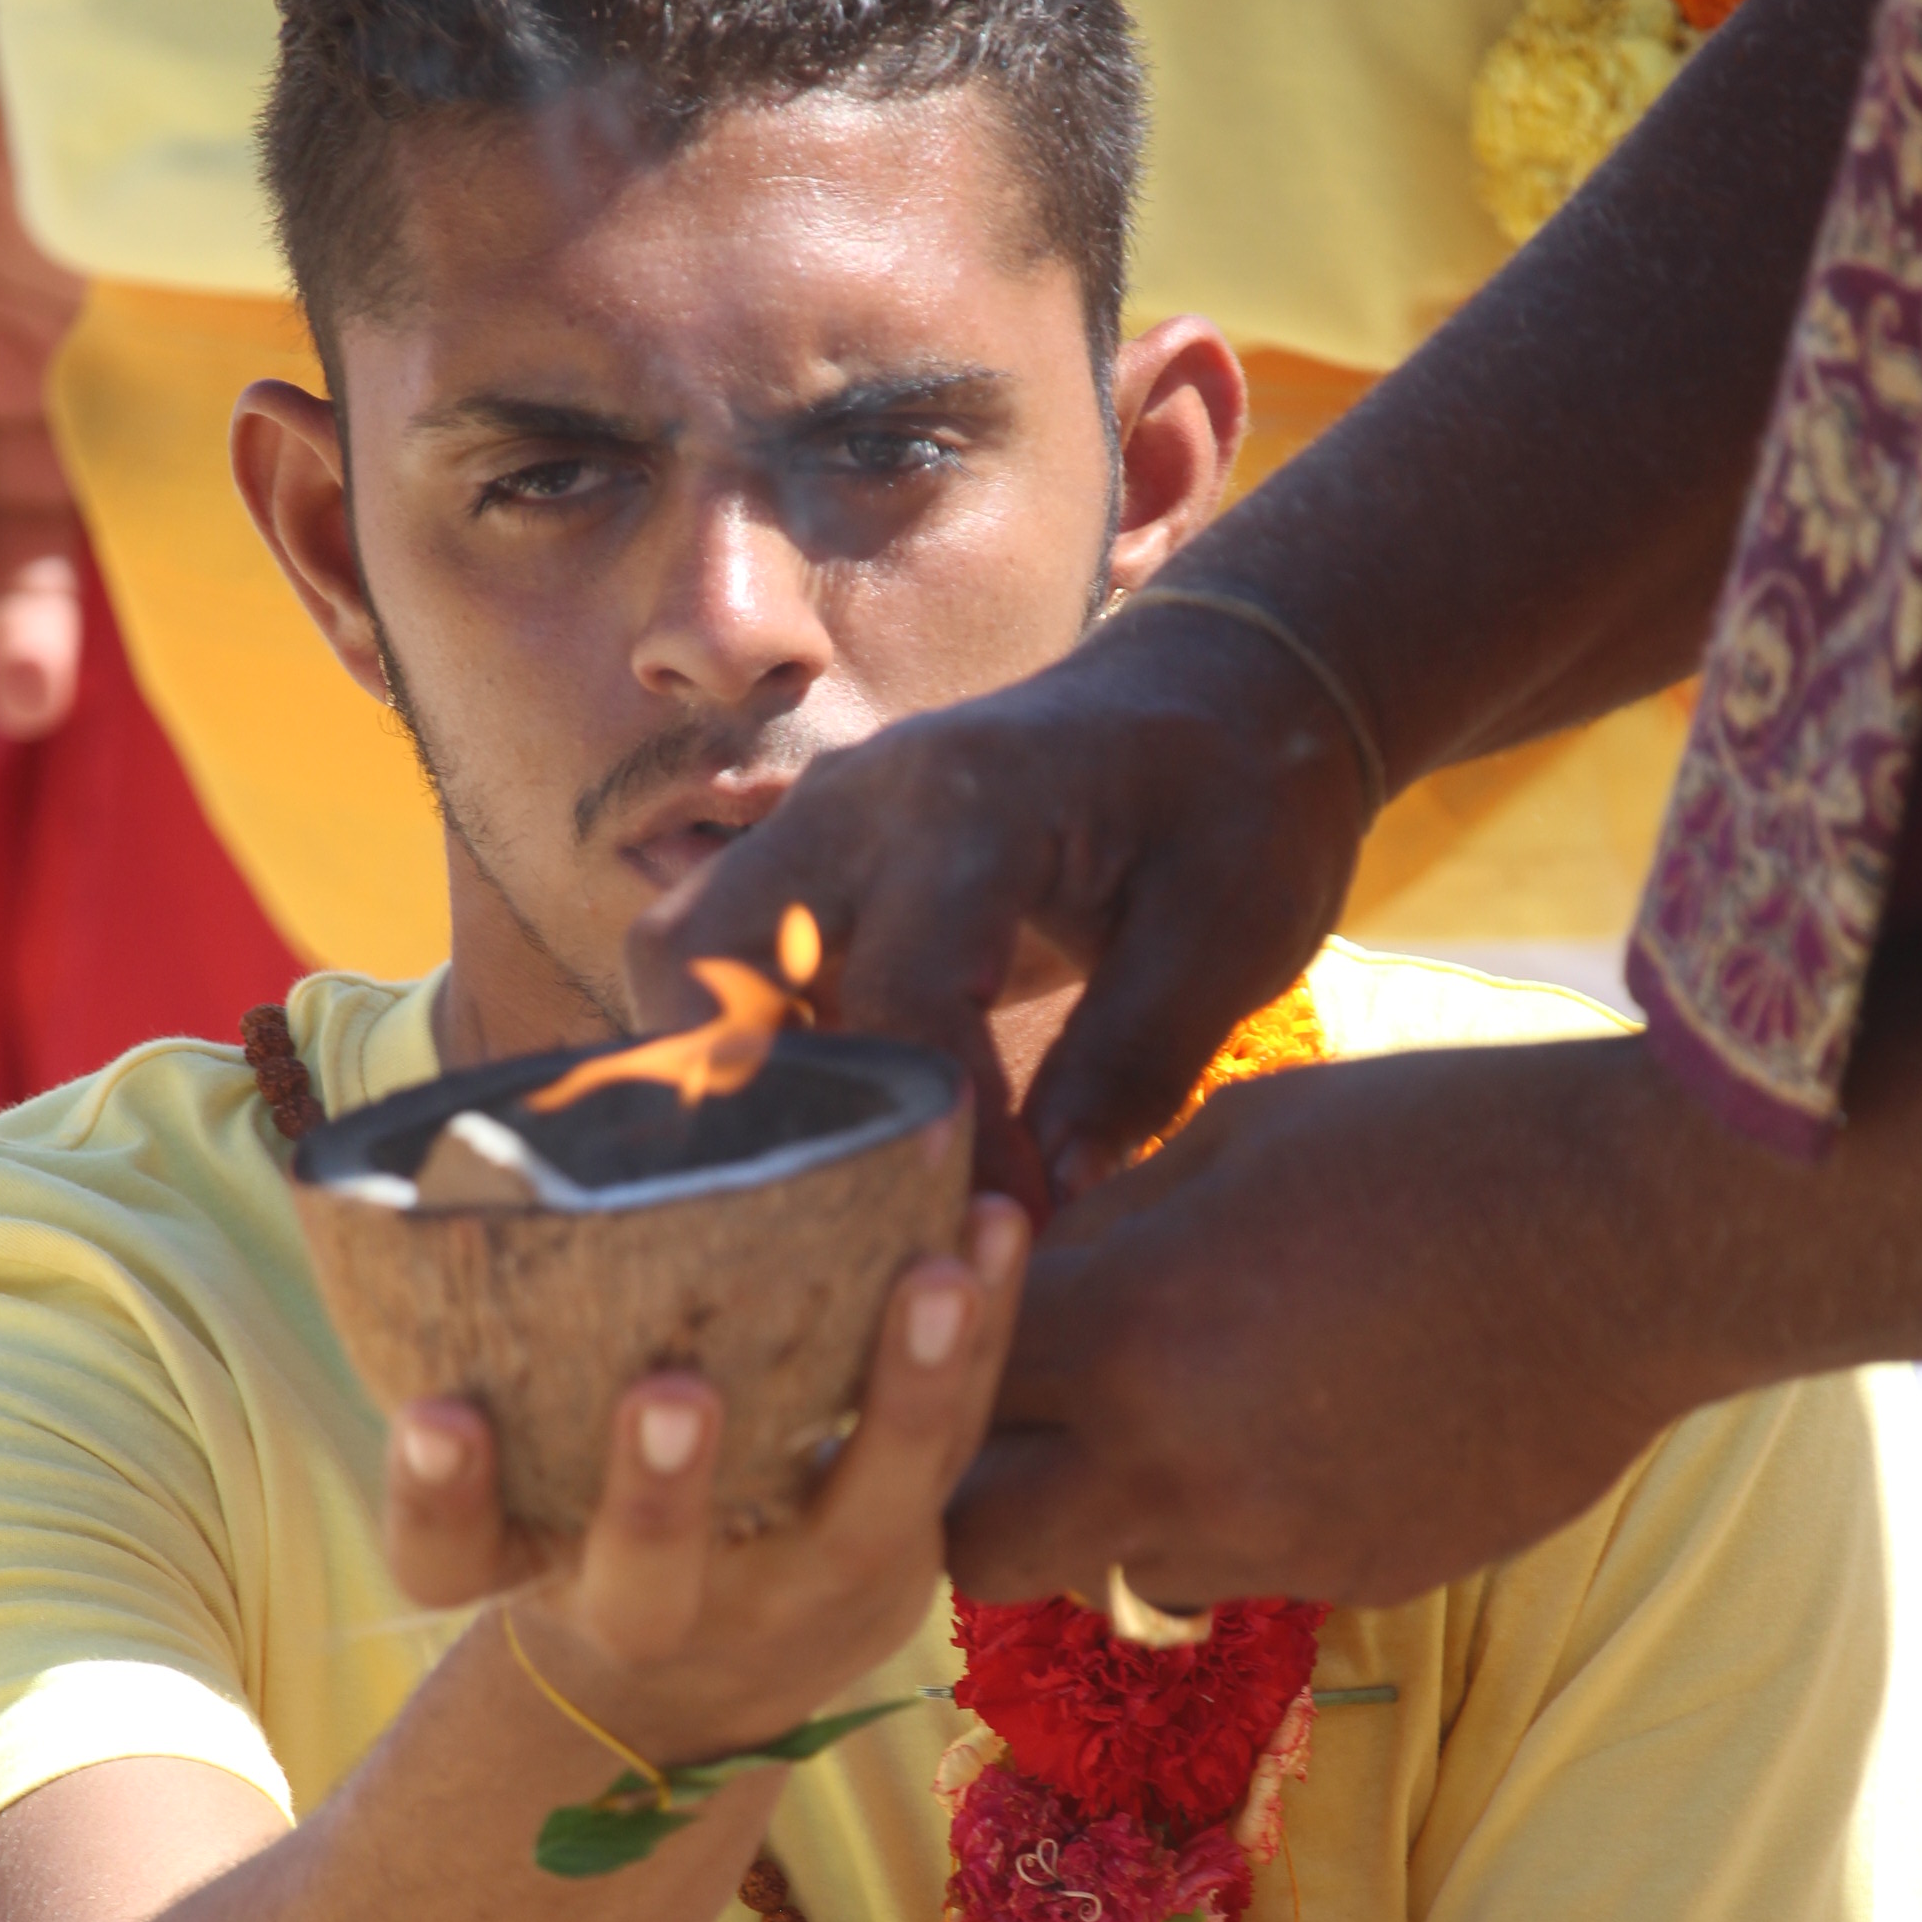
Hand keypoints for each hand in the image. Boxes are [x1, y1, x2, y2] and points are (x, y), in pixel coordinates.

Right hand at [380, 1194, 1027, 1766]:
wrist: (705, 1675)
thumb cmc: (578, 1502)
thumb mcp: (511, 1462)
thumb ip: (492, 1349)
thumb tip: (479, 1134)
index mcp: (523, 1572)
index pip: (447, 1556)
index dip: (436, 1494)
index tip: (432, 1415)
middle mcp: (652, 1610)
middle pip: (646, 1578)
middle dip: (656, 1493)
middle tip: (672, 1394)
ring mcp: (792, 1597)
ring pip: (850, 1522)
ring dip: (897, 1397)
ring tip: (936, 1277)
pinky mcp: (899, 1558)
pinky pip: (954, 1454)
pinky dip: (983, 1339)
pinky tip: (998, 1225)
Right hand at [626, 601, 1369, 1204]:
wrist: (1221, 687)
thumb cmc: (1240, 801)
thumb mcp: (1231, 934)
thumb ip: (1132, 1066)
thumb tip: (1042, 1212)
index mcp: (969, 804)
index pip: (898, 998)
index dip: (940, 1139)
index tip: (1008, 1233)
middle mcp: (851, 801)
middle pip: (704, 959)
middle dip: (754, 1104)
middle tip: (856, 1211)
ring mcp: (811, 822)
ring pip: (681, 958)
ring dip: (724, 1076)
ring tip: (828, 1178)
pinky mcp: (806, 859)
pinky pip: (715, 960)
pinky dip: (743, 1050)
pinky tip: (832, 1134)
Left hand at [953, 1034, 1697, 1607]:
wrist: (1639, 1240)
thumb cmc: (1436, 1144)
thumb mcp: (1236, 1135)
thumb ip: (1108, 1226)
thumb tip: (1031, 1277)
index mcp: (1129, 1330)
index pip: (941, 1391)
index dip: (934, 1362)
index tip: (944, 1340)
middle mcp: (1178, 1463)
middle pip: (978, 1549)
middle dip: (977, 1496)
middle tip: (1023, 1429)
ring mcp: (1272, 1541)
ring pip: (1115, 1576)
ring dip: (1116, 1516)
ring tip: (1191, 1418)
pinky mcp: (1361, 1579)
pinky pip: (1246, 1575)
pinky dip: (1242, 1525)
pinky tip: (1310, 1432)